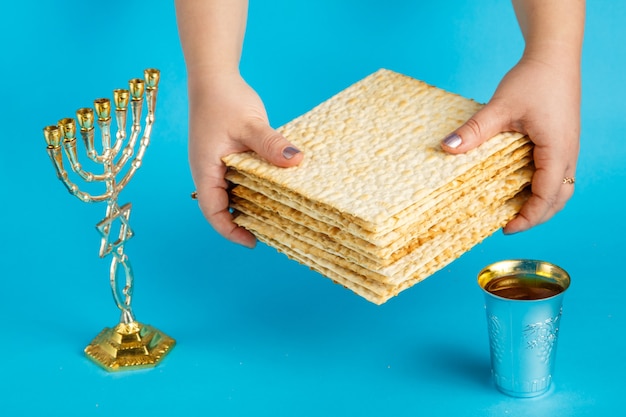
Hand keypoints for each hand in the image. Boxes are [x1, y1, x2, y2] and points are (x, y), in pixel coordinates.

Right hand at [188, 72, 302, 246]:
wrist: (214, 76)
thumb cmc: (224, 99)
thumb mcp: (250, 124)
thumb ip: (271, 145)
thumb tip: (297, 161)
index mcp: (205, 170)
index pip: (213, 211)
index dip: (231, 230)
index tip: (253, 241)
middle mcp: (209, 171)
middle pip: (224, 207)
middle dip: (245, 221)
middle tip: (273, 230)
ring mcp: (218, 164)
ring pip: (234, 193)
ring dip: (252, 204)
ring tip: (278, 213)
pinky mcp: (228, 155)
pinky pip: (241, 178)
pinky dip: (257, 186)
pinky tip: (277, 187)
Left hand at [441, 55, 579, 232]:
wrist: (554, 56)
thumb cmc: (533, 79)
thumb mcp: (500, 106)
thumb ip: (475, 130)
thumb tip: (446, 148)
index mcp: (557, 149)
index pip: (546, 194)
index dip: (528, 216)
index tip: (507, 228)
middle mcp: (568, 152)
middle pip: (560, 197)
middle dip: (537, 216)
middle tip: (509, 224)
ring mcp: (568, 147)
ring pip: (562, 186)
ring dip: (542, 203)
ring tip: (516, 210)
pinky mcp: (563, 140)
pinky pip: (558, 173)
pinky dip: (543, 187)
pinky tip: (521, 185)